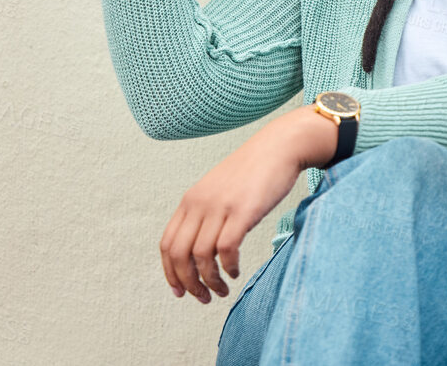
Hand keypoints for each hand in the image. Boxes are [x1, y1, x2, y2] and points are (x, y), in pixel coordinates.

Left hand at [159, 108, 336, 303]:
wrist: (279, 147)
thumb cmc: (252, 173)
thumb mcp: (218, 190)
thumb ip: (205, 214)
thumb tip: (199, 252)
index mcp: (190, 200)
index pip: (167, 244)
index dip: (170, 273)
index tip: (181, 291)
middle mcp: (200, 203)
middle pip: (179, 255)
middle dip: (188, 283)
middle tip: (203, 298)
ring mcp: (220, 206)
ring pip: (202, 257)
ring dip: (210, 281)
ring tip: (222, 290)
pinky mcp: (242, 211)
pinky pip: (226, 249)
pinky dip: (229, 267)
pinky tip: (236, 272)